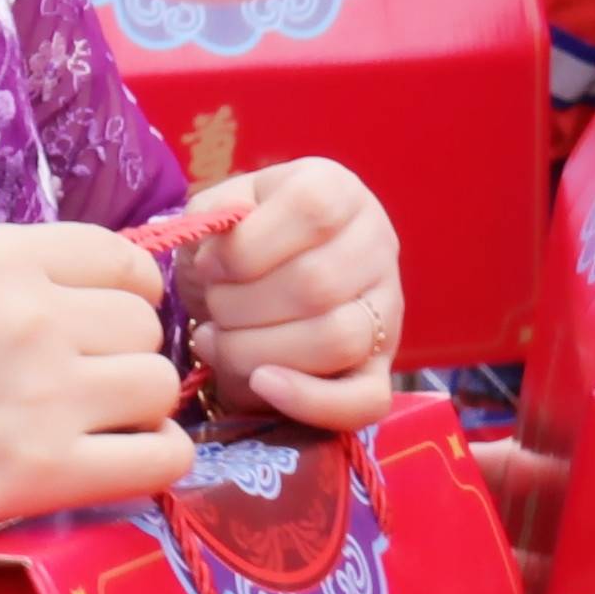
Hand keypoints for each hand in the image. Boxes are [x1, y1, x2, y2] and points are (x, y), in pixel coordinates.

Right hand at [0, 222, 185, 593]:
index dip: (124, 299)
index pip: (123, 259)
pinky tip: (111, 472)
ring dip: (137, 413)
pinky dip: (150, 467)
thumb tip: (92, 300)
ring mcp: (40, 392)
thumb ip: (5, 284)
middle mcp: (28, 313)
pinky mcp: (42, 473)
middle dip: (124, 359)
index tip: (101, 331)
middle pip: (146, 327)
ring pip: (159, 388)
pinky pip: (159, 460)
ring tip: (90, 435)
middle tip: (82, 395)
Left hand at [155, 159, 402, 426]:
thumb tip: (217, 254)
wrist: (257, 285)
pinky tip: (261, 384)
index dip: (247, 246)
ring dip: (258, 350)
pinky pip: (365, 400)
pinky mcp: (380, 371)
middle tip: (211, 308)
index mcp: (339, 192)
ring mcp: (387, 312)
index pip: (313, 211)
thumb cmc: (238, 243)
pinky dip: (309, 401)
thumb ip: (216, 219)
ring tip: (219, 342)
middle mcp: (377, 246)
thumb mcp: (221, 209)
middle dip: (240, 306)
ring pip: (338, 340)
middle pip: (317, 284)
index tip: (208, 266)